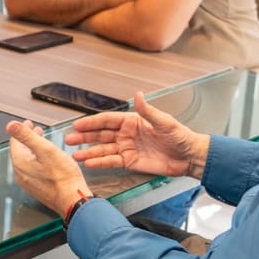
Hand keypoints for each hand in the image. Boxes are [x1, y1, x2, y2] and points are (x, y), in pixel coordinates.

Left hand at [6, 119, 89, 215]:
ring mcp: (28, 182)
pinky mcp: (36, 188)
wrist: (72, 200)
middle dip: (29, 138)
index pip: (15, 141)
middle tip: (36, 130)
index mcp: (20, 163)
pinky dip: (38, 160)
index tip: (29, 123)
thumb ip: (27, 136)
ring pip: (27, 160)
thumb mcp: (45, 150)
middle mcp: (20, 174)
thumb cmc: (63, 177)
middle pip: (21, 151)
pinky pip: (33, 170)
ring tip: (43, 142)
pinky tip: (47, 159)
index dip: (22, 129)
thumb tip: (11, 125)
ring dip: (34, 149)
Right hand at [63, 92, 209, 177]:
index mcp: (132, 121)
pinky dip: (100, 163)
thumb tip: (137, 95)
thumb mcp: (164, 121)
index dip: (92, 122)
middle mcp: (126, 134)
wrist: (189, 156)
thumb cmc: (179, 136)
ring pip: (103, 149)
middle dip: (84, 137)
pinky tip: (89, 163)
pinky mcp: (130, 162)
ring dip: (89, 152)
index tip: (78, 124)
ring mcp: (127, 148)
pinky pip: (112, 162)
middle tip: (69, 139)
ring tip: (74, 154)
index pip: (107, 120)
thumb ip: (148, 111)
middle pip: (101, 135)